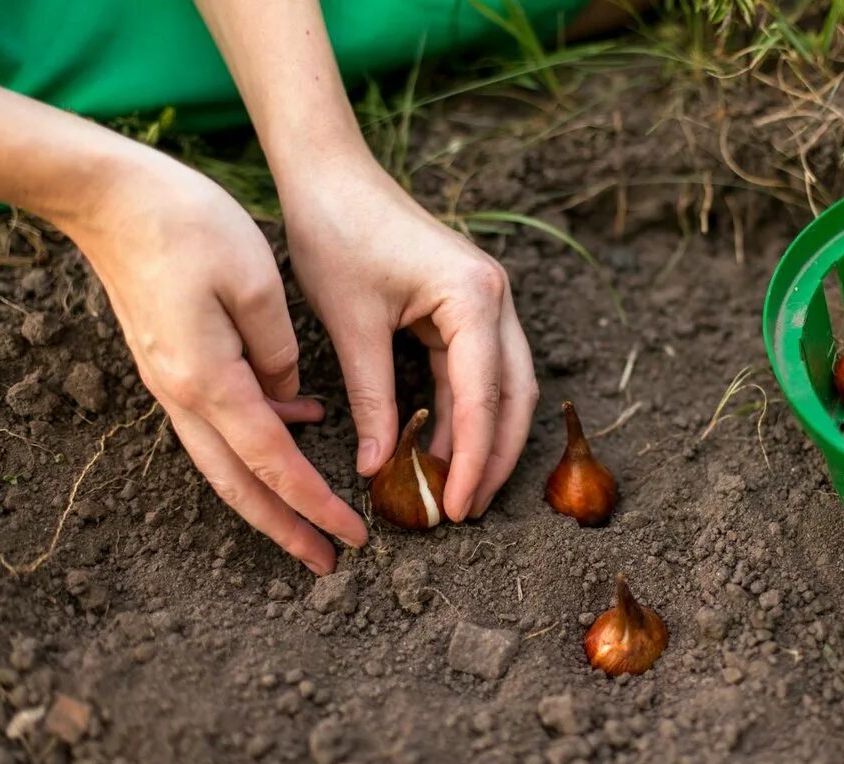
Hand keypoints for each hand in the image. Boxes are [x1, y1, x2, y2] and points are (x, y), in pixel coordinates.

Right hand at [63, 151, 366, 573]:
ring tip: (314, 518)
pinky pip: (219, 420)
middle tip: (328, 561)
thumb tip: (291, 398)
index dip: (315, 505)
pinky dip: (258, 439)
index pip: (273, 462)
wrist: (109, 196)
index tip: (352, 536)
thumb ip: (279, 351)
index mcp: (210, 380)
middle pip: (239, 484)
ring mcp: (172, 382)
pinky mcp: (172, 364)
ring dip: (269, 495)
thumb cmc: (186, 224)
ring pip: (225, 461)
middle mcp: (183, 394)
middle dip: (285, 528)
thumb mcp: (255, 282)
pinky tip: (300, 421)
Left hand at [279, 161, 538, 520]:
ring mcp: (485, 300)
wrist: (329, 173)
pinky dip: (463, 411)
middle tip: (468, 509)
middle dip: (496, 457)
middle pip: (514, 395)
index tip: (459, 507)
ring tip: (458, 489)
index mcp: (474, 298)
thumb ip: (373, 399)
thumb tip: (379, 467)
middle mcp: (495, 298)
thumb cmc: (336, 234)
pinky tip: (442, 446)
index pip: (484, 397)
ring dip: (484, 437)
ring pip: (503, 386)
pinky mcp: (465, 305)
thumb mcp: (351, 325)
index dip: (474, 459)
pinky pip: (476, 369)